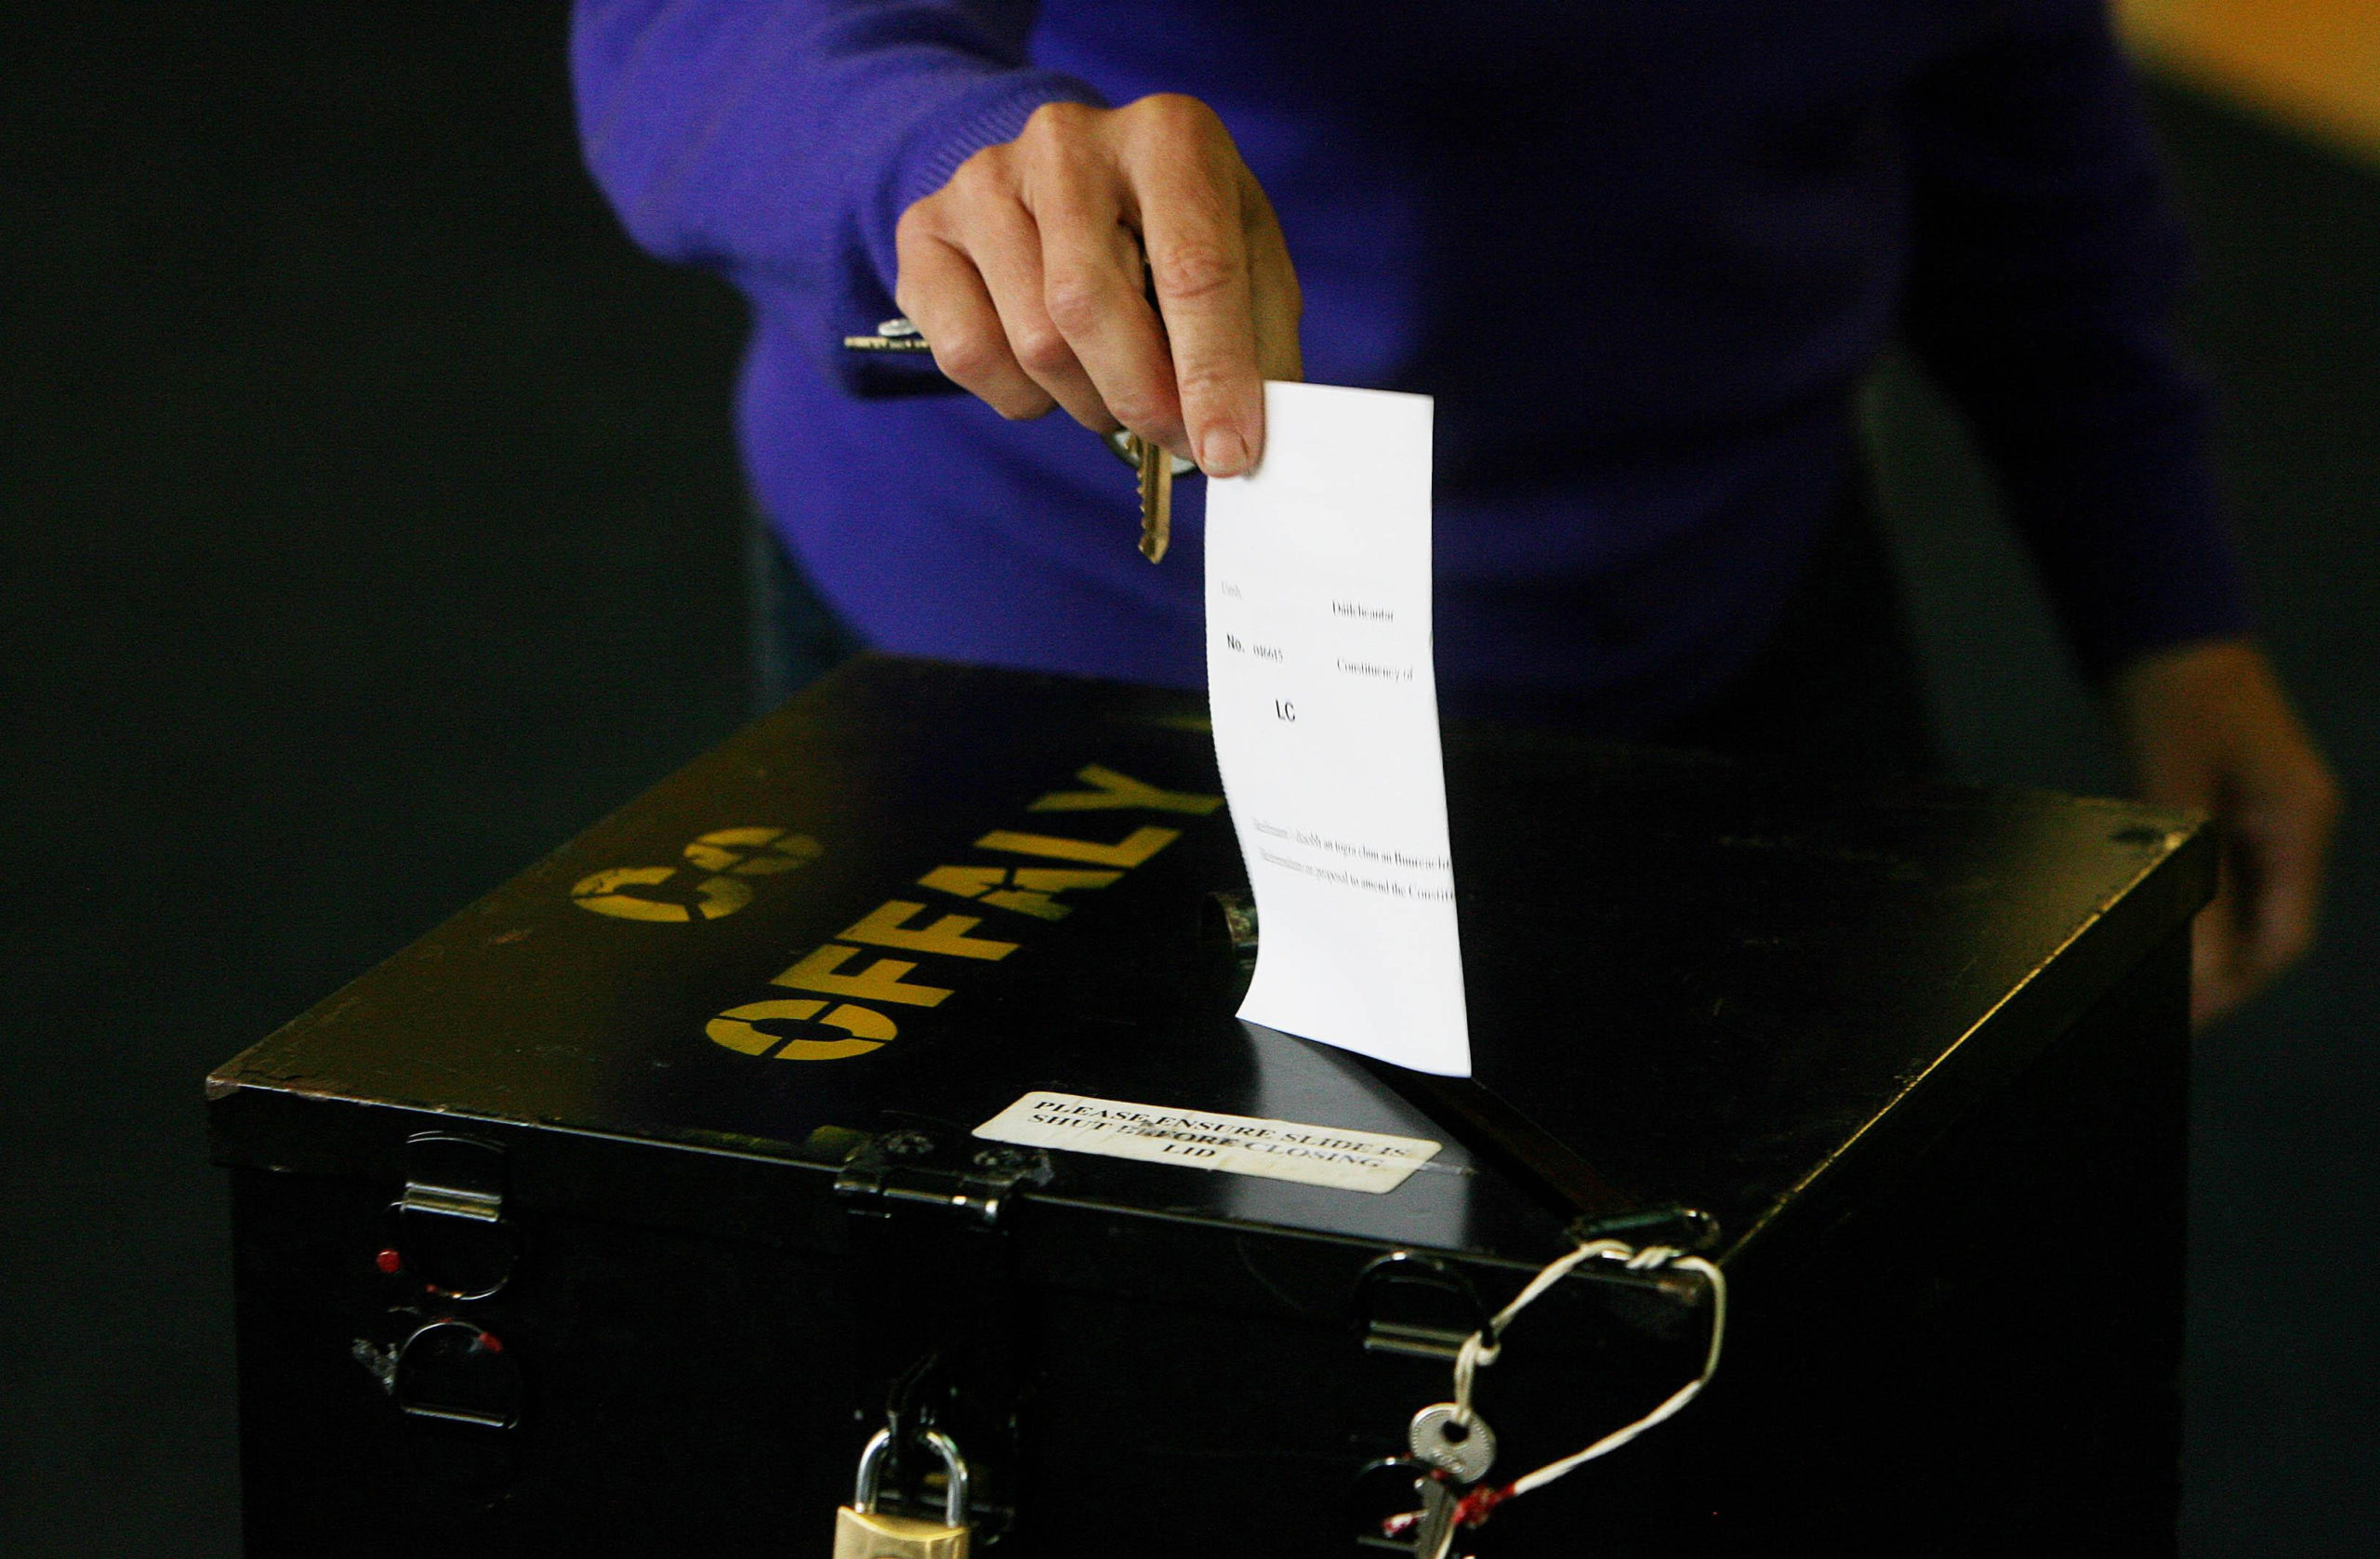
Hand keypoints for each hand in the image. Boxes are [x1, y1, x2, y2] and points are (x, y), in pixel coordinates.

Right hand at [893, 95, 1301, 476]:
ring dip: (1088, 400)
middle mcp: (1066, 141)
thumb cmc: (1173, 230)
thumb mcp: (1244, 263)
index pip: (1192, 268)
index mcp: (1167, 136)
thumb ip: (1257, 347)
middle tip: (1174, 438)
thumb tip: (1245, 446)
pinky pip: (968, 355)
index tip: (1227, 452)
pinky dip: (1022, 396)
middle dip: (1141, 399)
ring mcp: (984, 180)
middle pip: (1089, 306)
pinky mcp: (926, 230)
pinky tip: (1052, 372)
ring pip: (1033, 342)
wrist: (1072, 181)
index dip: (1212, 375)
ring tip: (1116, 385)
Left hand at [2108, 638, 2341, 1026]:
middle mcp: (2296, 823)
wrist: (2164, 626)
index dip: (2239, 985)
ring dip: (2213, 943)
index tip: (2190, 1019)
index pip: (2284, 937)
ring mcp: (2270, 812)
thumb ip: (2191, 880)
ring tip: (2160, 980)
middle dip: (2225, 974)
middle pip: (2272, 927)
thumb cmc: (2172, 697)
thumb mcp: (2174, 794)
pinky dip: (2202, 905)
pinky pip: (2229, 873)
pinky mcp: (2238, 801)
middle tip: (2168, 1012)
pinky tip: (2163, 925)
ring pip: (2251, 903)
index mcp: (2298, 823)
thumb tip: (2201, 964)